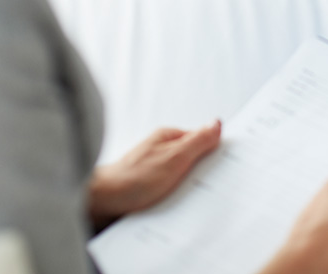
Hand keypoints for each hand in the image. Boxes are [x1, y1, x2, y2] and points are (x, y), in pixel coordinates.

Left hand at [87, 120, 221, 229]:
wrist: (102, 202)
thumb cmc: (133, 178)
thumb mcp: (174, 157)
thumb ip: (198, 141)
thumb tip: (217, 123)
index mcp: (169, 138)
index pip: (202, 139)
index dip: (215, 151)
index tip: (226, 164)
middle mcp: (161, 150)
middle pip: (193, 158)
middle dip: (202, 172)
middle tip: (208, 185)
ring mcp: (154, 167)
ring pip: (181, 176)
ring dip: (187, 187)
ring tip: (189, 197)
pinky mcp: (147, 185)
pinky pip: (169, 189)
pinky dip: (174, 196)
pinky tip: (175, 204)